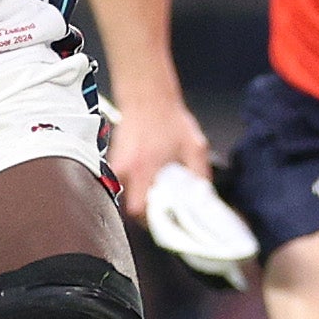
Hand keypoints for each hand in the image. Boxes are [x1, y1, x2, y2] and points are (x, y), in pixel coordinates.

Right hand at [106, 96, 211, 221]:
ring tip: (157, 192)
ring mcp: (117, 164)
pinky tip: (149, 177)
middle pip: (129, 206)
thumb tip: (205, 196)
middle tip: (163, 209)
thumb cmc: (168, 119)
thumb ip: (200, 174)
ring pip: (125, 195)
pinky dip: (135, 185)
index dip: (150, 220)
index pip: (138, 209)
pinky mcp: (114, 159)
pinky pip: (122, 182)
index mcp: (145, 168)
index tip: (164, 221)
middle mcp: (126, 169)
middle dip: (146, 211)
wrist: (147, 97)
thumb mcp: (195, 147)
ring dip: (140, 197)